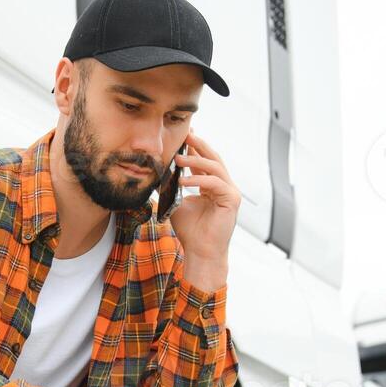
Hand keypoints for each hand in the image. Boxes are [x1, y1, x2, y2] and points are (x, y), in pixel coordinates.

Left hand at [168, 125, 238, 289]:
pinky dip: (198, 180)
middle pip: (213, 158)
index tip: (182, 136)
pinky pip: (215, 183)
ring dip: (196, 161)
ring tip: (178, 158)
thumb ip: (170, 189)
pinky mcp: (232, 200)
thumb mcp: (175, 204)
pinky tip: (183, 180)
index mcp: (212, 185)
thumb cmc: (189, 231)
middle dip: (199, 145)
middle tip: (186, 134)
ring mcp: (230, 192)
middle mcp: (224, 185)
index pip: (204, 161)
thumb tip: (153, 176)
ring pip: (215, 167)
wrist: (200, 251)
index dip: (194, 148)